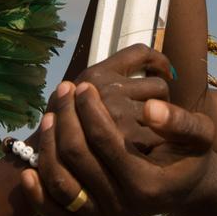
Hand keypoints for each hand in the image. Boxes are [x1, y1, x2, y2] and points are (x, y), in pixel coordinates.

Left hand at [23, 52, 216, 215]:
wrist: (183, 188)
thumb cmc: (191, 155)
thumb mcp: (201, 135)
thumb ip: (181, 121)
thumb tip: (151, 108)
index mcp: (146, 185)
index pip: (106, 141)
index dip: (90, 109)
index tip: (84, 85)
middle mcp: (122, 206)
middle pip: (77, 157)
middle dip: (67, 118)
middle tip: (65, 90)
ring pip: (61, 180)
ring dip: (50, 144)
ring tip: (51, 113)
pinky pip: (55, 210)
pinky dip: (37, 193)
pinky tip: (29, 169)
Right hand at [55, 44, 172, 152]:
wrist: (50, 161)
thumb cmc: (67, 127)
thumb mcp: (78, 94)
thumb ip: (103, 82)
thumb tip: (148, 67)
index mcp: (97, 75)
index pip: (141, 54)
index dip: (159, 61)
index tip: (166, 71)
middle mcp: (108, 90)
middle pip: (158, 86)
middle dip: (160, 97)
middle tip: (153, 111)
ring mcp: (118, 115)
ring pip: (162, 109)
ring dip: (160, 120)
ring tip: (150, 129)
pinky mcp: (127, 140)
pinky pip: (158, 134)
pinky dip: (157, 140)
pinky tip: (151, 145)